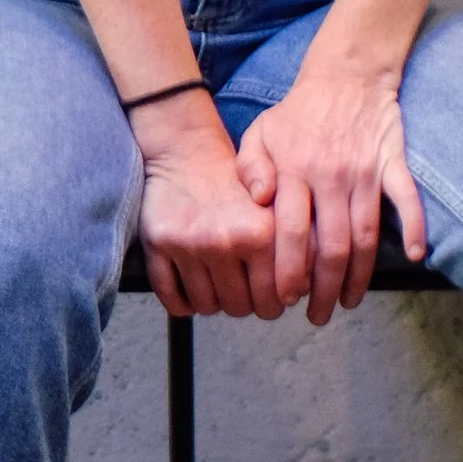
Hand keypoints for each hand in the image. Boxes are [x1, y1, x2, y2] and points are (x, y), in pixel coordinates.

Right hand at [133, 91, 283, 319]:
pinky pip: (171, 297)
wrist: (187, 154)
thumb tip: (305, 292)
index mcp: (259, 233)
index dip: (271, 305)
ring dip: (213, 303)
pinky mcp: (157, 243)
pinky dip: (181, 303)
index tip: (268, 299)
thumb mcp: (274, 208)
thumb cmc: (236, 187)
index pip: (272, 300)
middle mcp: (224, 241)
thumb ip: (296, 247)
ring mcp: (188, 244)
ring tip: (218, 287)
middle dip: (242, 305)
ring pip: (205, 306)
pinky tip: (190, 293)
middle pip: (238, 307)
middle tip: (243, 293)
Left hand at [231, 59, 427, 324]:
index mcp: (294, 170)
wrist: (346, 74)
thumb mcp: (260, 133)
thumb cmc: (297, 112)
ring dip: (359, 275)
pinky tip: (413, 257)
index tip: (286, 298)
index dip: (290, 270)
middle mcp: (330, 175)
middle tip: (316, 315)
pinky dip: (414, 227)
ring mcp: (365, 170)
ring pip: (365, 234)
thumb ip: (250, 168)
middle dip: (322, 287)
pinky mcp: (393, 163)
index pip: (293, 232)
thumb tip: (255, 203)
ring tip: (347, 303)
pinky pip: (407, 198)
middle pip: (331, 244)